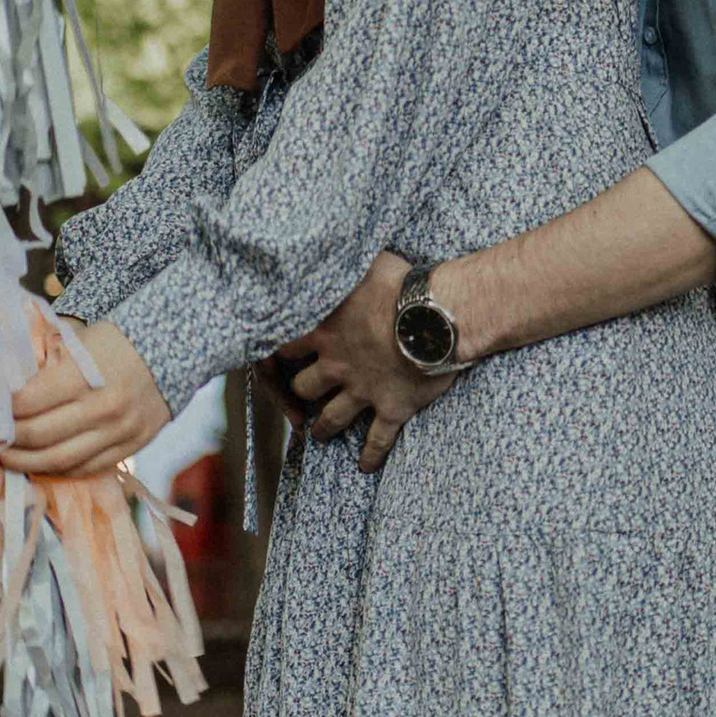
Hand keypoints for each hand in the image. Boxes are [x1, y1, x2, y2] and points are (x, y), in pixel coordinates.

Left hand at [0, 317, 169, 481]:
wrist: (175, 348)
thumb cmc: (118, 339)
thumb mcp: (80, 341)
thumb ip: (45, 366)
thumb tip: (1, 389)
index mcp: (85, 377)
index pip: (26, 403)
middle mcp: (102, 410)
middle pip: (36, 437)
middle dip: (2, 437)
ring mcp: (118, 434)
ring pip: (58, 462)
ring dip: (21, 463)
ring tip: (1, 457)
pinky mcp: (130, 448)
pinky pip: (85, 470)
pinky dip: (56, 470)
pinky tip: (37, 464)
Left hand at [282, 252, 458, 474]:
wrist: (439, 318)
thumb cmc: (405, 284)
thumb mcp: (369, 262)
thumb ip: (349, 263)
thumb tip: (338, 248)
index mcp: (326, 330)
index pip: (285, 346)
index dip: (278, 353)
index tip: (276, 357)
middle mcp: (337, 364)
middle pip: (303, 388)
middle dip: (300, 393)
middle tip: (300, 397)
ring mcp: (362, 391)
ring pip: (331, 419)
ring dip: (323, 428)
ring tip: (319, 436)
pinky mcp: (391, 409)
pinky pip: (376, 441)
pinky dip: (370, 456)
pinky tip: (365, 468)